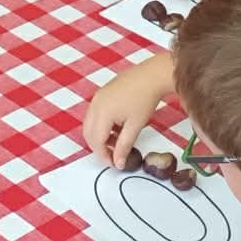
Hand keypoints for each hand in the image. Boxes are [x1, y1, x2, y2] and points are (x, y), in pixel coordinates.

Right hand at [82, 53, 175, 168]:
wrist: (152, 75)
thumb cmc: (145, 99)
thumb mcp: (135, 126)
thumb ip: (124, 146)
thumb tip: (119, 163)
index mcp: (102, 113)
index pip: (96, 141)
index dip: (104, 155)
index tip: (115, 164)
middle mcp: (95, 105)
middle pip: (88, 134)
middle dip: (99, 147)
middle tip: (114, 156)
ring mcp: (97, 98)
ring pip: (90, 124)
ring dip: (100, 136)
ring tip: (118, 141)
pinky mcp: (101, 94)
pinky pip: (95, 114)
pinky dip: (102, 125)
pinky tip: (117, 127)